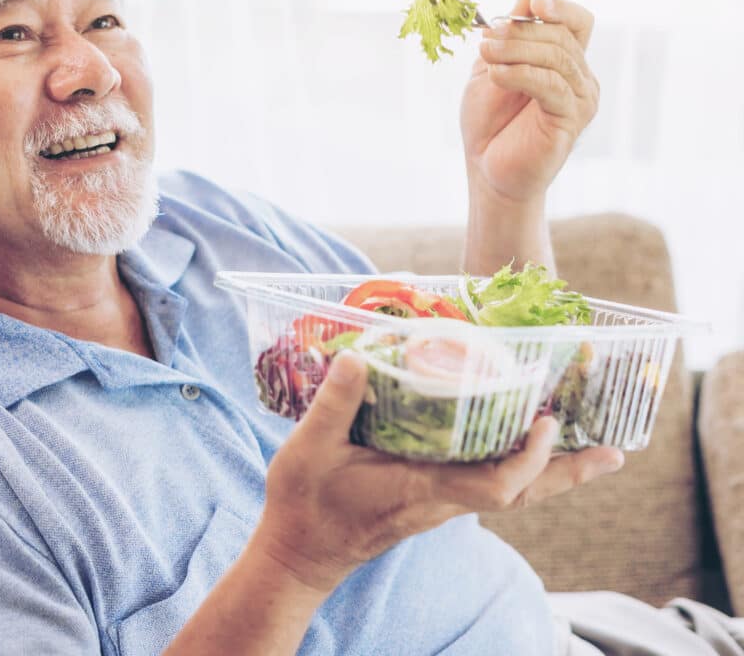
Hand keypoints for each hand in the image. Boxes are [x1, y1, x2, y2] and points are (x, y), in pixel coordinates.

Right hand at [256, 352, 622, 595]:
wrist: (300, 555)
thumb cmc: (306, 506)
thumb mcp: (310, 450)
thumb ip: (335, 404)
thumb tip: (359, 357)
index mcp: (421, 489)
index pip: (496, 487)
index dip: (529, 459)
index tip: (546, 422)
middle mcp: (441, 501)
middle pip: (521, 495)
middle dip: (567, 473)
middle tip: (612, 453)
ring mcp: (438, 504)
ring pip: (509, 492)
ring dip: (549, 470)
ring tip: (584, 447)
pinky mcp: (430, 500)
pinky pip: (487, 484)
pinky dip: (514, 465)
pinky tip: (515, 444)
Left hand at [460, 0, 599, 204]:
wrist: (487, 169)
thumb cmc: (489, 122)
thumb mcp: (491, 68)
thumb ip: (509, 36)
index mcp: (564, 61)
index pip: (578, 22)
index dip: (560, 8)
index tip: (532, 5)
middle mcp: (579, 77)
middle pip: (562, 36)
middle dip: (521, 32)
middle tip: (487, 38)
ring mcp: (580, 99)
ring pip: (557, 57)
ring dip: (516, 50)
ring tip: (486, 54)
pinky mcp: (571, 119)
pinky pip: (551, 85)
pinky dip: (521, 74)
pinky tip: (496, 75)